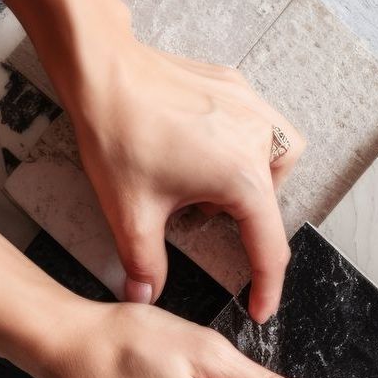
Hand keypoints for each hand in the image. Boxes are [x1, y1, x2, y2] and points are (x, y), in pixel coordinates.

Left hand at [45, 4, 303, 322]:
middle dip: (240, 220)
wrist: (102, 68)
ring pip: (275, 158)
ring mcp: (251, 106)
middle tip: (195, 217)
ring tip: (204, 184)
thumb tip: (146, 295)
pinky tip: (200, 148)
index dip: (266, 287)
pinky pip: (257, 124)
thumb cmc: (119, 131)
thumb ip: (145, 263)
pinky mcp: (235, 86)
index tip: (260, 309)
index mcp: (241, 177)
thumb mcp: (130, 212)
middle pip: (272, 202)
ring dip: (250, 182)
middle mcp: (258, 139)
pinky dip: (240, 146)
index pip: (268, 247)